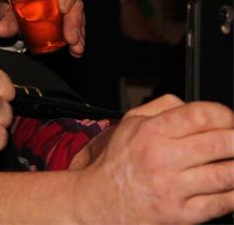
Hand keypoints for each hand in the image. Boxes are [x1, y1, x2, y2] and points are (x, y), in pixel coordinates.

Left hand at [0, 0, 84, 56]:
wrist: (14, 9)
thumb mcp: (9, 7)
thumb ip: (7, 18)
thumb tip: (2, 31)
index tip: (64, 8)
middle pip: (76, 2)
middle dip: (75, 22)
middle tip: (70, 37)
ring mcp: (67, 5)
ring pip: (78, 17)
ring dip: (79, 34)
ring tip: (76, 49)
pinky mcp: (68, 19)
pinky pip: (76, 28)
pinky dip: (77, 40)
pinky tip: (76, 51)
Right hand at [76, 95, 233, 223]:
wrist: (100, 200)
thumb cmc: (118, 162)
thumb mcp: (130, 123)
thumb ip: (161, 107)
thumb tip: (193, 106)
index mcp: (151, 131)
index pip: (201, 115)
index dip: (224, 115)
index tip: (229, 121)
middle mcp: (162, 158)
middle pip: (221, 142)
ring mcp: (172, 188)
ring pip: (227, 174)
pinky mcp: (180, 214)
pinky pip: (221, 203)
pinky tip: (231, 187)